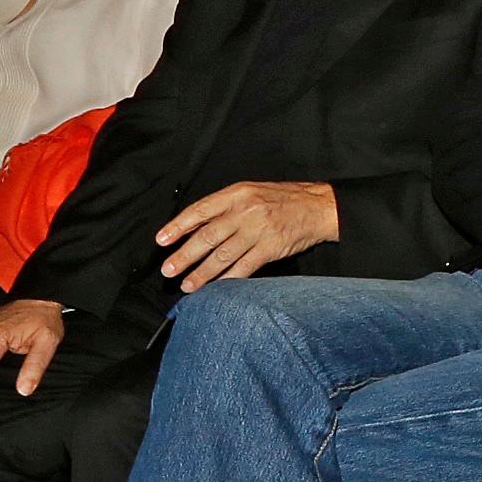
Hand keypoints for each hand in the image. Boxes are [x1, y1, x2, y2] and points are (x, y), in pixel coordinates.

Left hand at [155, 179, 339, 290]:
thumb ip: (224, 208)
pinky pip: (245, 267)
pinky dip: (229, 279)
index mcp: (237, 194)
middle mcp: (245, 211)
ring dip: (202, 273)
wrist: (319, 207)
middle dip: (185, 255)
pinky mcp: (271, 248)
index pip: (200, 210)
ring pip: (223, 255)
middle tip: (169, 269)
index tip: (162, 240)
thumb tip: (194, 228)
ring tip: (188, 285)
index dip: (178, 226)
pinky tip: (217, 288)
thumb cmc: (283, 200)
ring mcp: (259, 230)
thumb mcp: (251, 193)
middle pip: (207, 237)